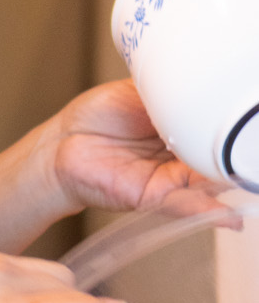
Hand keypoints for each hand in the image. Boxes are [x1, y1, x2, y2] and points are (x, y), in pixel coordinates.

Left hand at [49, 80, 224, 218]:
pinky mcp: (153, 198)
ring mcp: (168, 179)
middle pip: (214, 158)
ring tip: (240, 178)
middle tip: (241, 150)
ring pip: (205, 184)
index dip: (223, 128)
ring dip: (223, 183)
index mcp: (179, 127)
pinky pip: (183, 205)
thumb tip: (192, 86)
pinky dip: (205, 210)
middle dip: (229, 157)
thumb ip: (166, 91)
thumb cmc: (96, 117)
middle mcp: (179, 155)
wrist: (62, 143)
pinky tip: (226, 216)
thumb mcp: (136, 91)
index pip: (210, 129)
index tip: (237, 126)